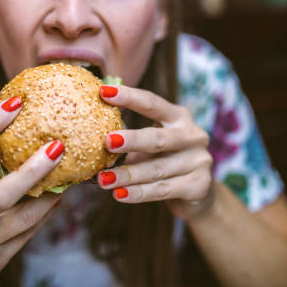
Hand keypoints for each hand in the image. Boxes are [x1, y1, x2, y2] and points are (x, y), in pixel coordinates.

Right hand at [0, 96, 64, 286]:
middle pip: (1, 195)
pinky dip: (44, 213)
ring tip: (69, 173)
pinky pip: (27, 234)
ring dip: (50, 194)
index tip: (14, 102)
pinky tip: (57, 197)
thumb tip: (15, 136)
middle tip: (59, 146)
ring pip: (23, 219)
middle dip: (33, 170)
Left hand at [97, 85, 213, 219]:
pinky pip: (162, 190)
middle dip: (131, 140)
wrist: (199, 193)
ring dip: (127, 175)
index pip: (152, 103)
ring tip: (102, 180)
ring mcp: (198, 161)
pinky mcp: (199, 185)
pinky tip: (119, 195)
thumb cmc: (165, 160)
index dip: (129, 97)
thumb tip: (87, 138)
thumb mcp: (152, 145)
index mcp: (178, 117)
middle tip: (106, 142)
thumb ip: (129, 140)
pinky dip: (138, 193)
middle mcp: (192, 135)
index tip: (103, 92)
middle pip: (157, 138)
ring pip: (156, 169)